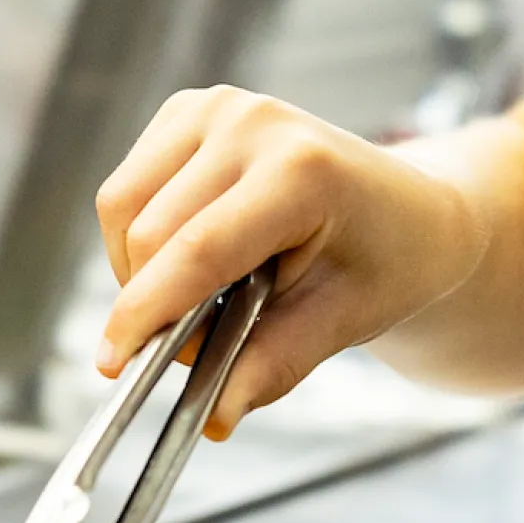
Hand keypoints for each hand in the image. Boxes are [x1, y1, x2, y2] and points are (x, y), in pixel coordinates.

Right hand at [92, 86, 487, 436]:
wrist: (411, 210)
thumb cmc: (385, 262)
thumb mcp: (344, 322)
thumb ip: (273, 364)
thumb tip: (214, 417)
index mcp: (301, 171)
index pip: (197, 250)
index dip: (145, 313)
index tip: (112, 365)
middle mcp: (253, 123)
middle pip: (147, 232)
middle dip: (153, 303)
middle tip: (198, 344)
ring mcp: (217, 105)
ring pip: (122, 205)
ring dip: (139, 269)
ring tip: (200, 296)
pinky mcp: (190, 108)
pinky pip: (128, 185)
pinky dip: (140, 234)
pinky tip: (191, 252)